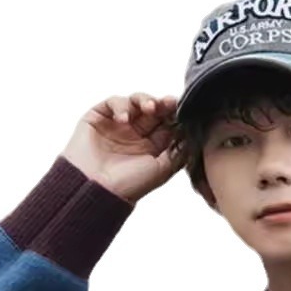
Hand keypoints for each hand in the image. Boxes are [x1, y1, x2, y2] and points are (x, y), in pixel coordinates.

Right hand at [60, 92, 188, 203]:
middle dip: (163, 104)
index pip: (167, 123)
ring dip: (145, 100)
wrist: (96, 189)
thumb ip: (179, 152)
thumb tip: (194, 134)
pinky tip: (125, 119)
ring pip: (136, 101)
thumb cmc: (128, 185)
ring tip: (149, 108)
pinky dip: (121, 106)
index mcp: (152, 146)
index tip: (184, 109)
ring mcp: (118, 124)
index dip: (175, 114)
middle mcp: (136, 133)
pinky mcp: (99, 117)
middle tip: (169, 102)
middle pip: (154, 109)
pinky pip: (114, 102)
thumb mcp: (162, 170)